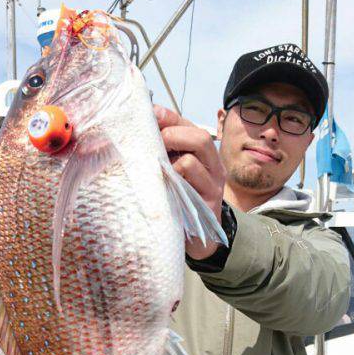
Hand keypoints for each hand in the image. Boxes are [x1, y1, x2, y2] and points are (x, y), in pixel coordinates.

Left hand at [154, 104, 225, 260]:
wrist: (199, 240)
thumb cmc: (180, 201)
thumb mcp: (173, 173)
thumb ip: (163, 152)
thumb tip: (140, 129)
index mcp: (204, 155)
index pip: (188, 125)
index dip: (169, 117)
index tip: (149, 114)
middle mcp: (213, 167)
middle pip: (199, 137)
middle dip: (171, 135)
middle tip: (154, 146)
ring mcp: (213, 186)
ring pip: (191, 160)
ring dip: (168, 162)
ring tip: (157, 170)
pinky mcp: (207, 204)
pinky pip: (188, 186)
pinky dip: (171, 181)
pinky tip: (162, 188)